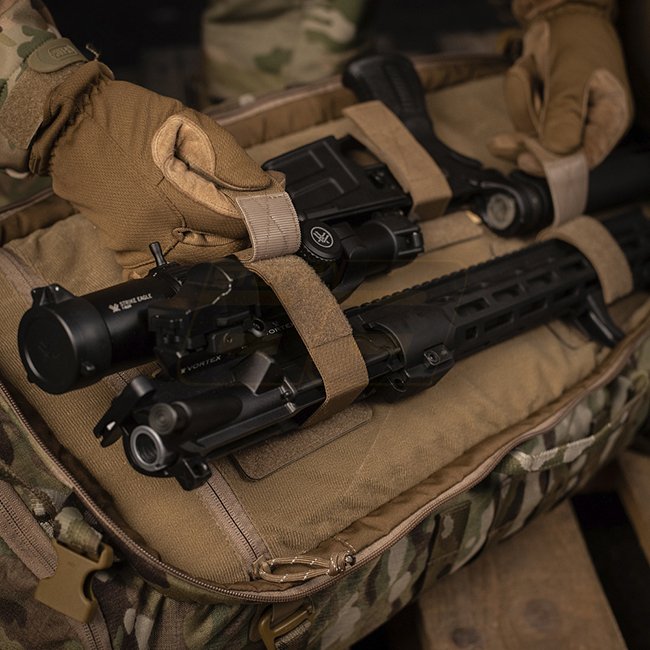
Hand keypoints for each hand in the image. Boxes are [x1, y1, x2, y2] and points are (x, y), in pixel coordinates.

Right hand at [29, 62, 297, 273]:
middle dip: (243, 231)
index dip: (264, 217)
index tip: (275, 208)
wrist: (71, 125)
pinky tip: (191, 238)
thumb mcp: (192, 129)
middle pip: (221, 247)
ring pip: (197, 259)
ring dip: (218, 243)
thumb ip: (236, 166)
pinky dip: (184, 256)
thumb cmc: (131, 119)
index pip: (239, 223)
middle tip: (250, 214)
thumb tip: (274, 190)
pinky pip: (162, 268)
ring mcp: (140, 244)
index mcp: (178, 195)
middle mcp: (159, 229)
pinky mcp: (124, 249)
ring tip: (222, 219)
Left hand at [488, 6, 632, 174]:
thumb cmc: (577, 38)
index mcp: (610, 118)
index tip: (526, 160)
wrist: (557, 16)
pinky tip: (526, 76)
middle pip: (552, 153)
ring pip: (532, 137)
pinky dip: (517, 100)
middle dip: (530, 130)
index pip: (585, 158)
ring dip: (522, 105)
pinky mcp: (543, 118)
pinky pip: (521, 123)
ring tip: (529, 72)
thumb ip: (565, 112)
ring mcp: (562, 123)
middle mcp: (587, 126)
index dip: (556, 166)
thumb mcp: (572, 73)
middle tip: (510, 124)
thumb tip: (558, 149)